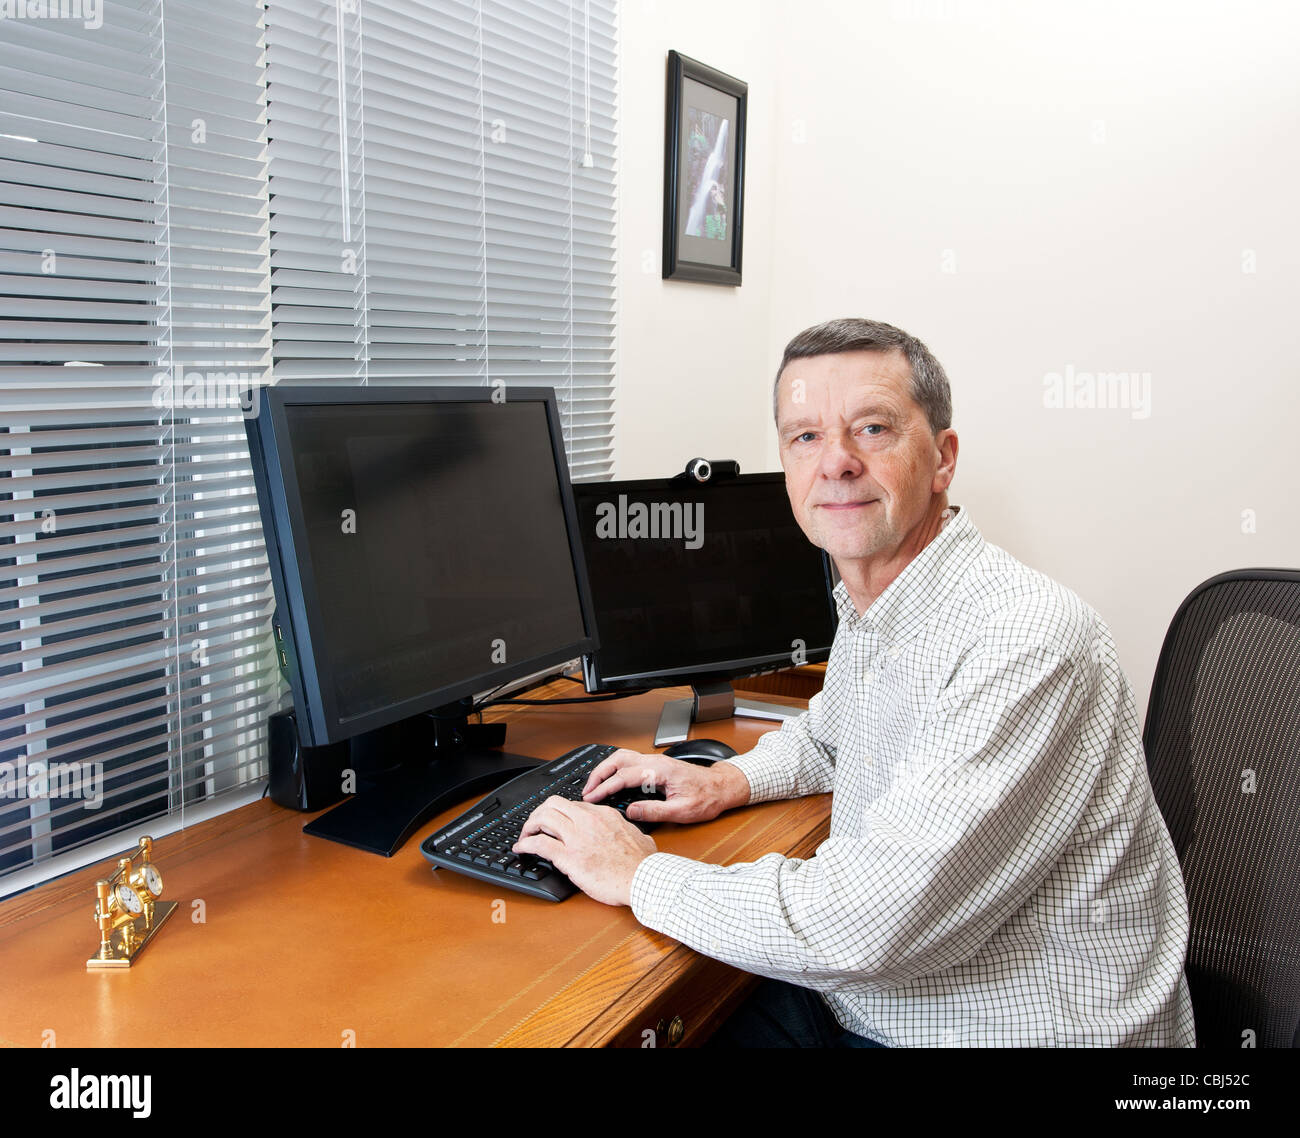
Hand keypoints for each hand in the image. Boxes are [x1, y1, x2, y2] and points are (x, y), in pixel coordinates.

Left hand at [513, 797, 655, 906]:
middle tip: (535, 825)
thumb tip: (635, 834)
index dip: (560, 813)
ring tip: (525, 835)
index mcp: (604, 815)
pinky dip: (525, 845)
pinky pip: (539, 844)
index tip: (556, 822)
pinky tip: (521, 849)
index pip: (574, 805)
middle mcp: (588, 820)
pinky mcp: (569, 857)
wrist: (643, 879)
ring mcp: (577, 837)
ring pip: (543, 818)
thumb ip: (631, 831)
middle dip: (539, 812)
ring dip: (529, 825)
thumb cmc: (643, 864)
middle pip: (553, 804)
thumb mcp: (640, 836)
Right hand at [581, 749, 750, 824]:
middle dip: (599, 773)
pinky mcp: (656, 766)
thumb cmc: (707, 798)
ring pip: (623, 757)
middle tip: (587, 791)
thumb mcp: (682, 811)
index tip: (591, 798)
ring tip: (594, 786)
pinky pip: (630, 762)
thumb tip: (631, 812)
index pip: (624, 776)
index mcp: (659, 770)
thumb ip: (654, 811)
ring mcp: (655, 762)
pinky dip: (615, 770)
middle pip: (618, 759)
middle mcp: (655, 762)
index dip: (604, 787)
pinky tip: (611, 781)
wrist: (722, 787)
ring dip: (606, 769)